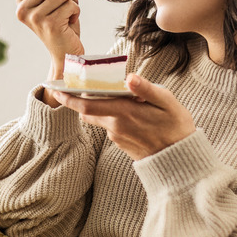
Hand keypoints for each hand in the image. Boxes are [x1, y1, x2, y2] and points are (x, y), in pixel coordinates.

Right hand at [16, 0, 84, 105]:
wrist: (67, 54)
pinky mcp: (50, 24)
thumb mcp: (51, 1)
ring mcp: (36, 18)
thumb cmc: (61, 27)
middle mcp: (23, 11)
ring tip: (71, 12)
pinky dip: (77, 10)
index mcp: (21, 4)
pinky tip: (72, 21)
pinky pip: (70, 4)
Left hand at [54, 74, 195, 159]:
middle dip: (75, 100)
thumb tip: (130, 77)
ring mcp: (118, 137)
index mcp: (124, 113)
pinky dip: (110, 116)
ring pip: (99, 118)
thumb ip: (146, 89)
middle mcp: (116, 126)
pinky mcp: (122, 144)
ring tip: (101, 94)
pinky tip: (123, 109)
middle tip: (67, 87)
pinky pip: (110, 126)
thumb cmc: (176, 127)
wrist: (181, 160)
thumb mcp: (167, 103)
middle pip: (87, 112)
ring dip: (96, 107)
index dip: (69, 97)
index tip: (56, 89)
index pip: (87, 105)